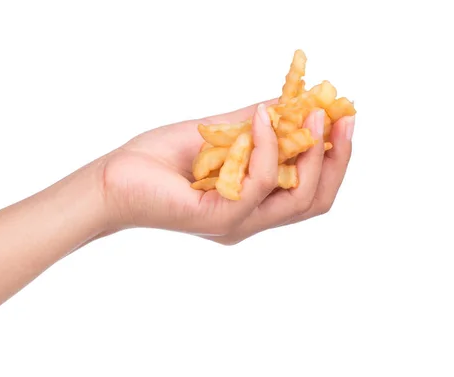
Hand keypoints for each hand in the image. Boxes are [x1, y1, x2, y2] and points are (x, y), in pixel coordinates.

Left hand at [100, 100, 354, 243]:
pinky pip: (257, 184)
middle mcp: (249, 219)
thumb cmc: (160, 159)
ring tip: (313, 114)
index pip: (309, 191)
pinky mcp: (217, 218)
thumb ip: (255, 124)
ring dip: (311, 152)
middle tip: (341, 117)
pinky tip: (261, 118)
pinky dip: (265, 147)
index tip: (341, 117)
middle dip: (336, 159)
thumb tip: (292, 102)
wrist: (114, 178)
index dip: (333, 158)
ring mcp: (235, 222)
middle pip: (313, 201)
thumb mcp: (218, 133)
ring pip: (296, 199)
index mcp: (253, 203)